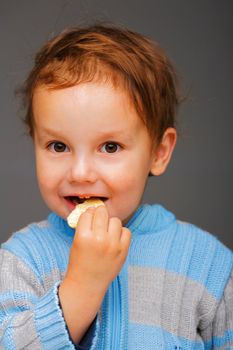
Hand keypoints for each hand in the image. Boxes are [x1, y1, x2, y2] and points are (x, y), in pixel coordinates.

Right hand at [58, 205, 130, 342]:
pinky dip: (121, 233)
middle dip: (99, 214)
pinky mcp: (123, 251)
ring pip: (115, 220)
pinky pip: (126, 231)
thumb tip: (94, 209)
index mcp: (83, 236)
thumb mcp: (76, 242)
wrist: (87, 284)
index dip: (88, 214)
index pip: (88, 213)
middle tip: (98, 220)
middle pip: (102, 213)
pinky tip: (114, 239)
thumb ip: (85, 226)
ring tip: (106, 232)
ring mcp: (113, 245)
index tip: (89, 217)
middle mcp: (99, 239)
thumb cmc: (79, 262)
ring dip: (110, 223)